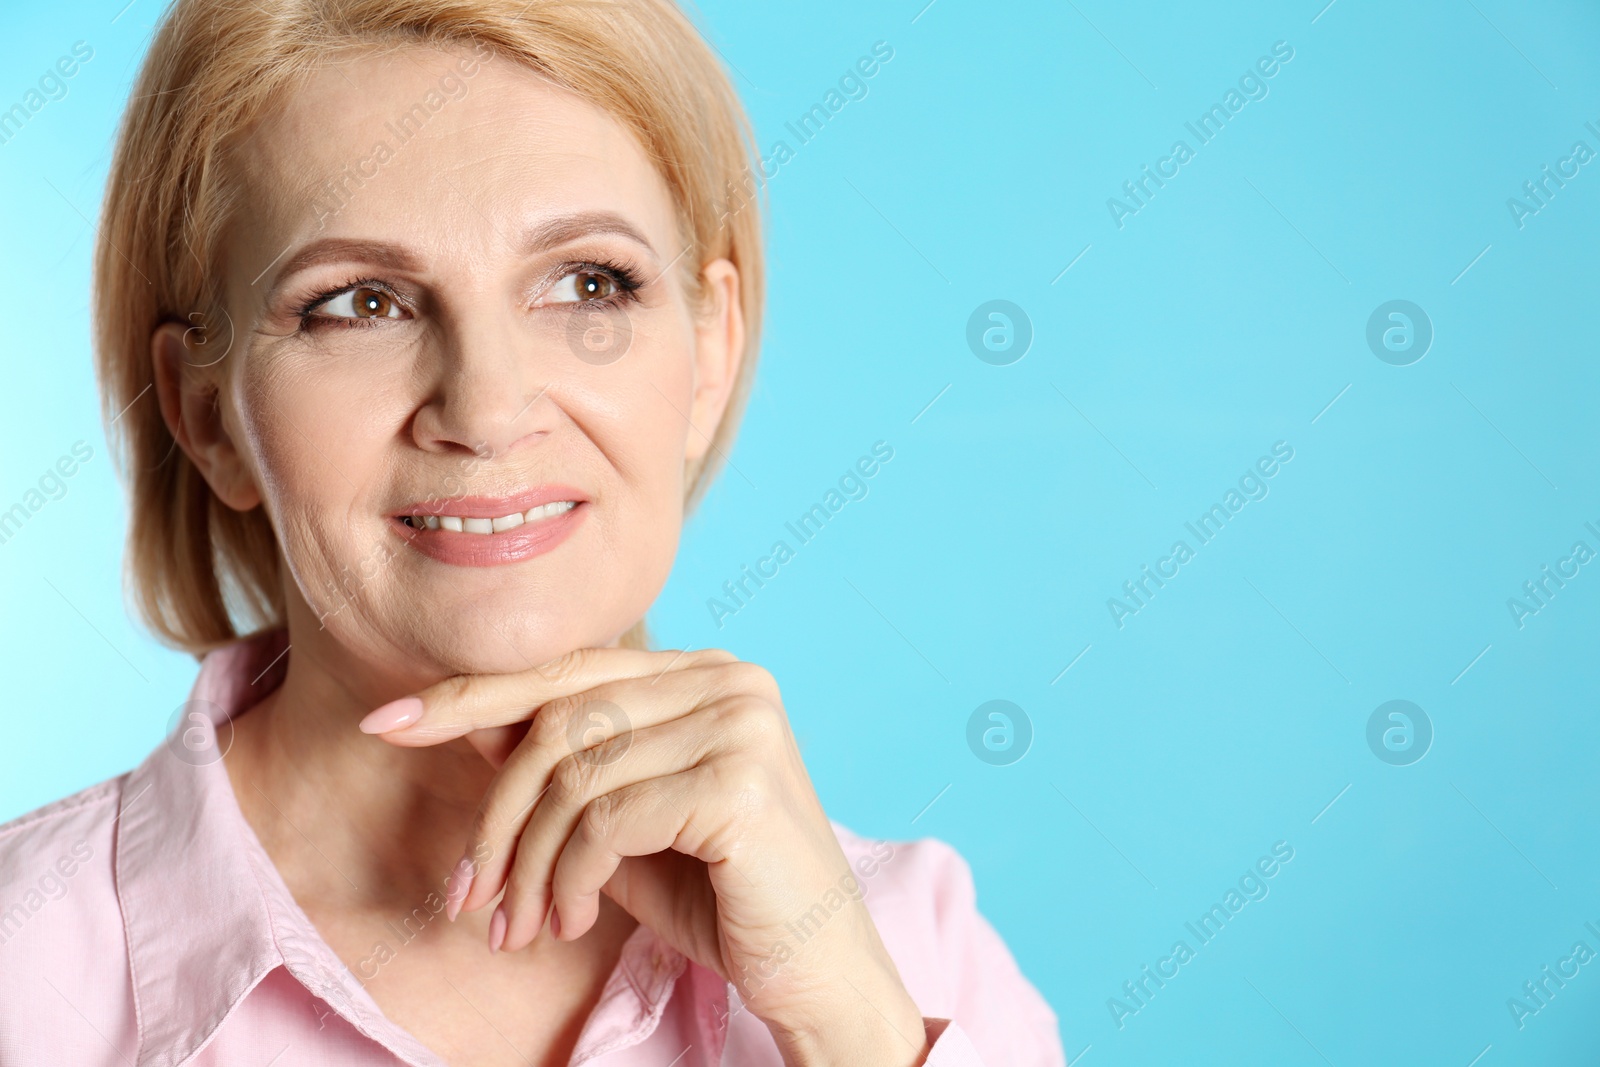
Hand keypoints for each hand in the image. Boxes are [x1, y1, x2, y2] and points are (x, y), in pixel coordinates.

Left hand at [359, 647, 930, 1065]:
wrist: (818, 970)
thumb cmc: (721, 897)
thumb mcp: (620, 826)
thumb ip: (562, 768)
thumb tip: (469, 722)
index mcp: (704, 672)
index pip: (565, 671)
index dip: (469, 697)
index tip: (385, 726)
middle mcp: (728, 679)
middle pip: (558, 721)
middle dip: (495, 817)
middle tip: (468, 898)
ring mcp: (740, 724)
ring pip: (573, 776)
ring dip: (528, 866)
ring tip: (524, 928)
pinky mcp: (739, 782)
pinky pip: (606, 820)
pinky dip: (569, 879)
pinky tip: (573, 921)